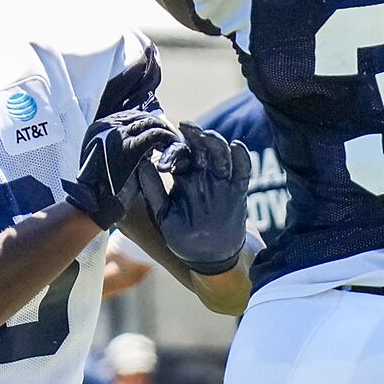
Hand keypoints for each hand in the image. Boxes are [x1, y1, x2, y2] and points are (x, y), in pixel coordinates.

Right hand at [66, 110, 176, 230]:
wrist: (94, 205)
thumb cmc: (103, 190)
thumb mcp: (109, 161)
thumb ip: (123, 147)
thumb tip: (147, 142)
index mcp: (98, 128)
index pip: (129, 117)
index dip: (148, 123)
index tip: (160, 133)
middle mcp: (106, 126)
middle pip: (140, 117)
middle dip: (159, 125)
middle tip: (172, 136)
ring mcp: (117, 135)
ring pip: (150, 123)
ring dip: (165, 131)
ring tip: (175, 143)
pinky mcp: (130, 147)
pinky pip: (155, 135)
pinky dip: (167, 139)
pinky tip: (174, 147)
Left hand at [138, 124, 250, 276]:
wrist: (210, 256)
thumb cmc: (182, 236)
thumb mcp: (163, 214)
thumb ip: (153, 190)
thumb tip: (141, 164)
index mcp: (184, 176)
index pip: (180, 154)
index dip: (173, 147)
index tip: (165, 142)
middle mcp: (203, 174)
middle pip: (201, 147)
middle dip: (195, 135)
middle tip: (186, 127)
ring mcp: (222, 181)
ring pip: (221, 154)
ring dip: (215, 142)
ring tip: (208, 136)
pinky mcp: (238, 190)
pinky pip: (242, 170)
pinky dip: (241, 157)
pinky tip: (236, 146)